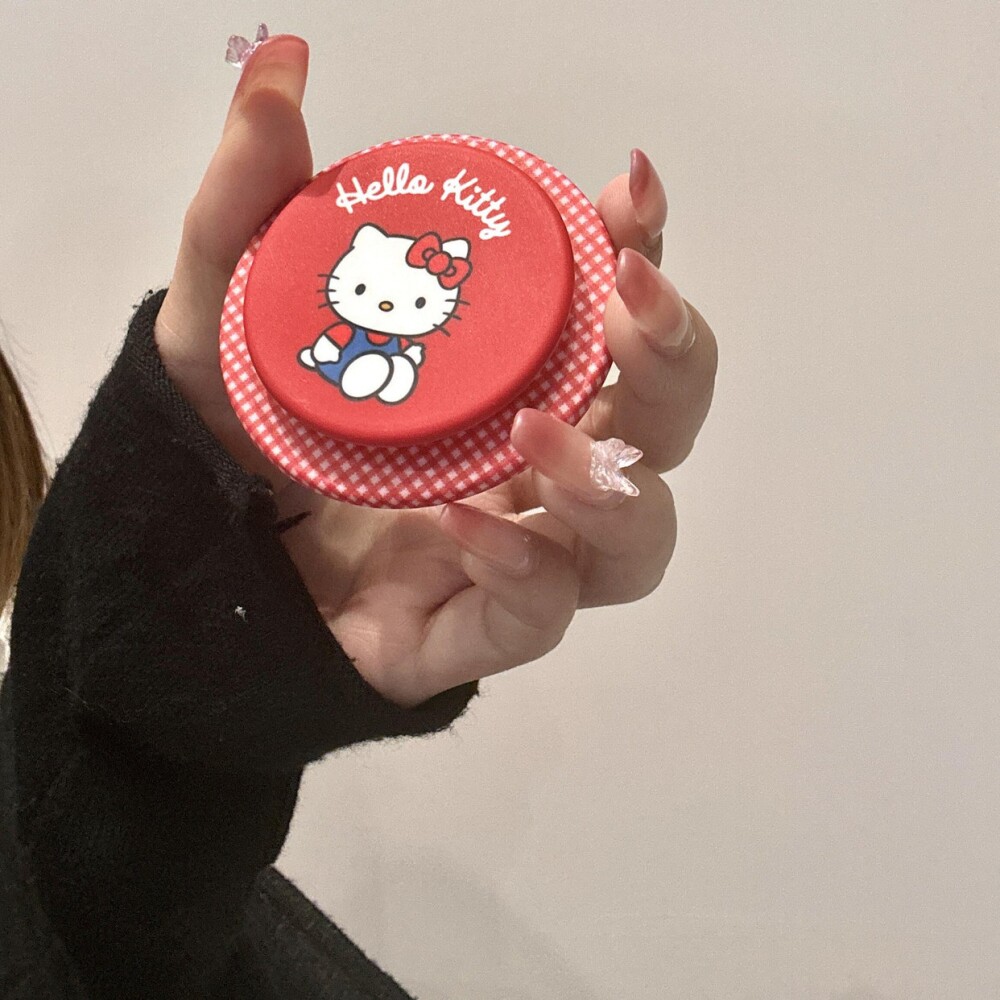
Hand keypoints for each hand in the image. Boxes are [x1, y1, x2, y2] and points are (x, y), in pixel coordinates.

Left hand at [155, 36, 716, 707]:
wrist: (183, 561)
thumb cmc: (228, 438)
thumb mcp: (224, 314)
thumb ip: (248, 207)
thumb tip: (275, 71)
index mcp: (504, 384)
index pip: (611, 322)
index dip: (644, 255)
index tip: (630, 196)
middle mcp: (529, 471)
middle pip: (664, 431)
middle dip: (674, 361)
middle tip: (628, 303)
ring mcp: (511, 560)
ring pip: (637, 542)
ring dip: (619, 485)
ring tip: (540, 435)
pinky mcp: (468, 638)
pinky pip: (540, 621)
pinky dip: (527, 569)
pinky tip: (471, 521)